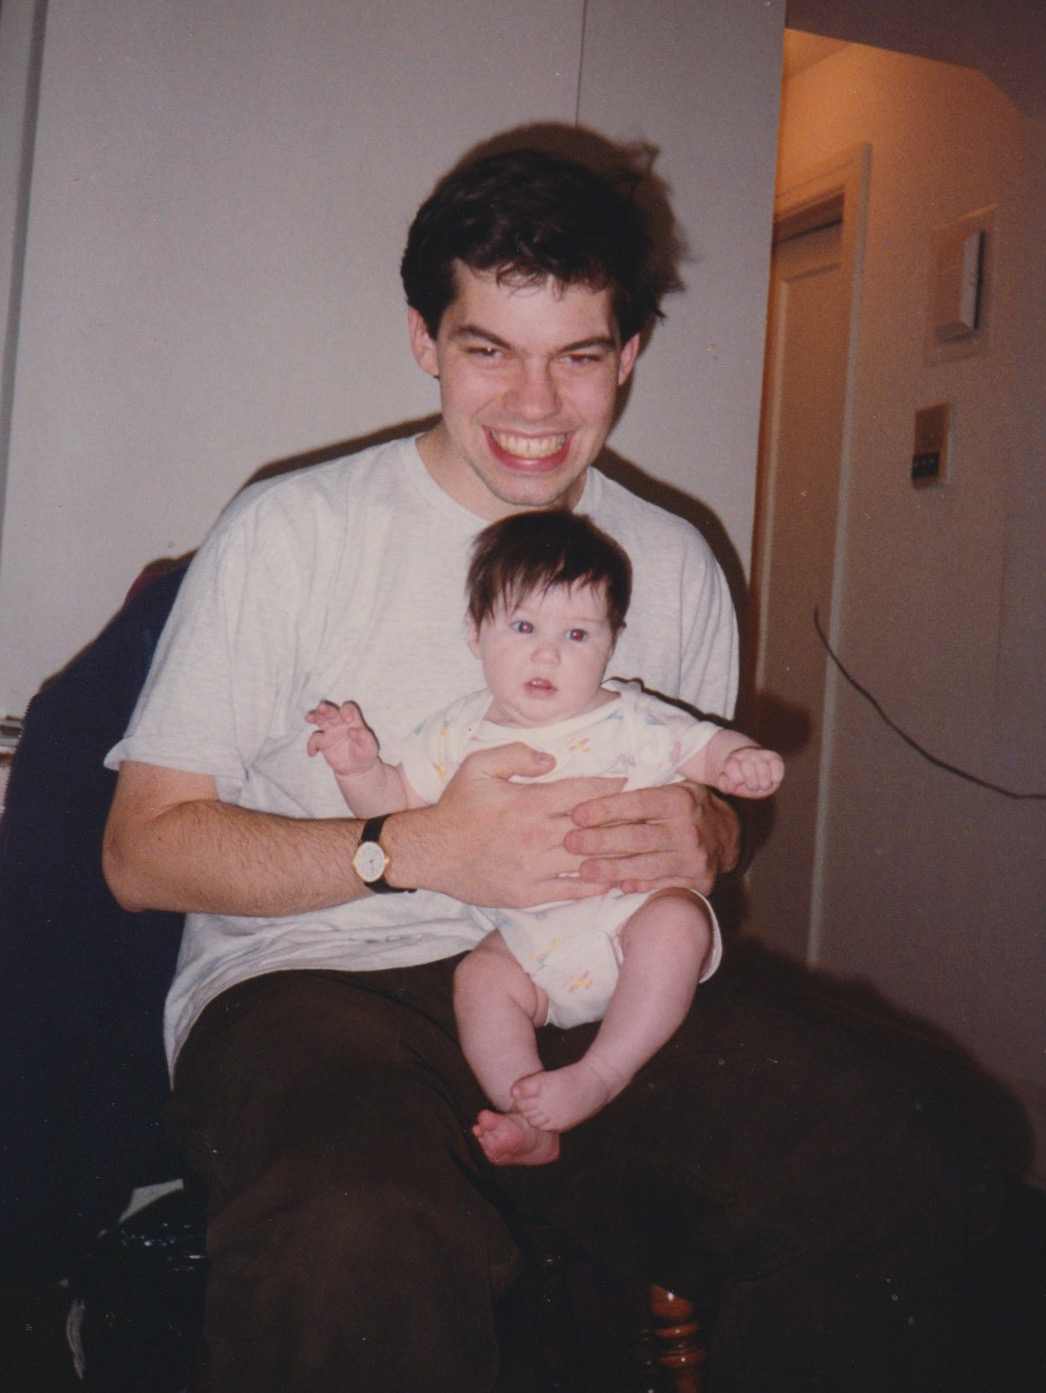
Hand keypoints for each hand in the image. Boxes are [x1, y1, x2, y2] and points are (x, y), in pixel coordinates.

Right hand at [306, 700, 378, 775]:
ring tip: (309, 718)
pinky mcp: (323, 742)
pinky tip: (313, 753)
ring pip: (320, 719)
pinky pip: (314, 740)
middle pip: (331, 711)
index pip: (348, 708)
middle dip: (326, 709)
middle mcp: (340, 722)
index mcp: (353, 720)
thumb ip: (364, 737)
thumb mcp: (370, 747)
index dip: (346, 711)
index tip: (347, 720)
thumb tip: (353, 730)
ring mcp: (330, 731)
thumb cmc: (365, 753)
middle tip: (322, 708)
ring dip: (314, 716)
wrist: (357, 768)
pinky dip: (311, 745)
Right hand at [398, 743, 622, 907]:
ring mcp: (535, 868)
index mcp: (530, 802)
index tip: (631, 783)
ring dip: (614, 854)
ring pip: (587, 860)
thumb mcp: (479, 766)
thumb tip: (553, 759)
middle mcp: (538, 835)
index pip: (584, 793)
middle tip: (646, 815)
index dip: (611, 787)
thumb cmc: (457, 806)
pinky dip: (593, 885)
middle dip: (622, 821)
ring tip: (639, 848)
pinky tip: (611, 880)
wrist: (431, 852)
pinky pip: (570, 891)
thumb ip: (517, 754)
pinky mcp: (529, 894)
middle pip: (594, 828)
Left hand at [564, 780, 740, 895]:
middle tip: (570, 843)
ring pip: (646, 866)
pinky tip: (612, 887)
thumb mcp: (673, 786)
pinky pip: (660, 887)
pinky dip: (636, 886)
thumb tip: (596, 791)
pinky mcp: (697, 882)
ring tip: (583, 870)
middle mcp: (689, 830)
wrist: (729, 835)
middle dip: (600, 841)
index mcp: (680, 799)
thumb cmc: (688, 806)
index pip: (637, 803)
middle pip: (638, 837)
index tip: (576, 814)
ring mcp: (694, 859)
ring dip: (611, 869)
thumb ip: (642, 788)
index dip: (605, 809)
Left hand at [717, 745, 783, 797]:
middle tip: (752, 787)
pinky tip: (773, 781)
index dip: (736, 779)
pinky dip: (776, 776)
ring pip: (762, 768)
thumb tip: (732, 785)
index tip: (739, 782)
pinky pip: (777, 765)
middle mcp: (746, 754)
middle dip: (751, 783)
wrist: (753, 769)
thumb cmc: (740, 780)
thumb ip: (725, 785)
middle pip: (747, 766)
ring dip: (764, 783)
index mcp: (732, 759)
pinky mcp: (775, 757)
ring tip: (763, 786)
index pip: (731, 766)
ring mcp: (761, 754)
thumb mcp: (728, 784)